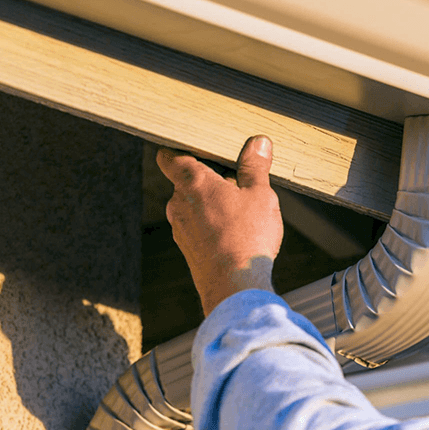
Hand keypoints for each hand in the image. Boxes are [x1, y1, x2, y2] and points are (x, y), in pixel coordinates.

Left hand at [157, 136, 282, 315]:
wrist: (234, 287)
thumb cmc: (247, 237)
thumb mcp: (259, 194)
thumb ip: (255, 166)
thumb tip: (259, 142)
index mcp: (193, 182)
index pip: (169, 156)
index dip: (179, 148)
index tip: (196, 147)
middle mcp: (178, 203)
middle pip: (186, 180)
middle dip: (208, 178)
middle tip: (236, 179)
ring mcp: (180, 228)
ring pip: (192, 205)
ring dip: (211, 202)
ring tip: (240, 208)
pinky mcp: (187, 248)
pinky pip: (196, 226)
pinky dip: (211, 223)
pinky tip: (234, 232)